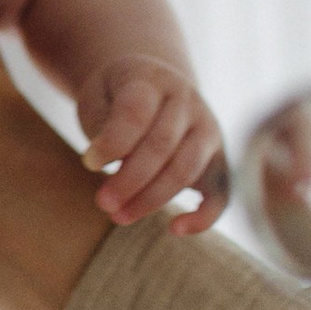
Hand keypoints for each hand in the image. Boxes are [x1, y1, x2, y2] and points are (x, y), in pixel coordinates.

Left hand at [77, 57, 228, 231]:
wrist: (151, 87)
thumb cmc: (115, 98)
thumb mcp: (98, 97)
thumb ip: (103, 125)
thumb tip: (109, 165)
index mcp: (152, 80)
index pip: (136, 113)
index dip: (112, 143)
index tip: (89, 163)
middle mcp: (187, 101)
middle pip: (162, 146)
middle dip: (129, 180)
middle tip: (103, 203)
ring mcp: (207, 128)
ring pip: (187, 169)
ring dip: (152, 199)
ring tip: (119, 216)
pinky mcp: (218, 157)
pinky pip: (221, 191)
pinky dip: (205, 215)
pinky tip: (176, 229)